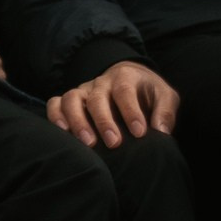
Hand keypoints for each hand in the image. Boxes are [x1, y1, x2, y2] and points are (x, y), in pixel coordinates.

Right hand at [46, 62, 178, 149]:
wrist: (131, 81)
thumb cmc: (148, 94)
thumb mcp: (165, 97)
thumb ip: (165, 111)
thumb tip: (161, 131)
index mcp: (125, 77)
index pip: (125, 91)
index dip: (131, 111)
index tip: (140, 133)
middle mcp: (101, 83)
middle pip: (97, 97)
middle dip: (104, 120)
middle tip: (114, 143)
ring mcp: (83, 91)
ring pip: (72, 98)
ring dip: (77, 120)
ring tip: (88, 144)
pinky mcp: (71, 101)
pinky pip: (55, 103)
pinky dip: (55, 116)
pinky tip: (63, 133)